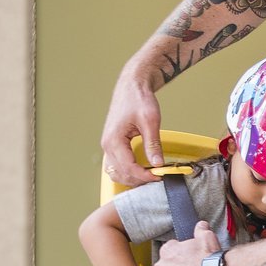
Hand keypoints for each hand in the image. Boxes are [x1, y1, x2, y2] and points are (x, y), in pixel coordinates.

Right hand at [102, 68, 163, 186]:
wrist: (132, 87)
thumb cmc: (139, 99)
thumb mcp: (150, 121)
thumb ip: (153, 144)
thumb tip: (158, 164)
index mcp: (114, 139)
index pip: (128, 167)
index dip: (144, 175)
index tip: (159, 176)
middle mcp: (107, 145)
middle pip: (120, 173)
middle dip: (139, 179)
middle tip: (157, 177)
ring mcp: (108, 146)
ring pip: (116, 172)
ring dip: (131, 178)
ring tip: (149, 175)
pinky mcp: (112, 145)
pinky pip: (116, 165)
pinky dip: (127, 172)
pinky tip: (141, 170)